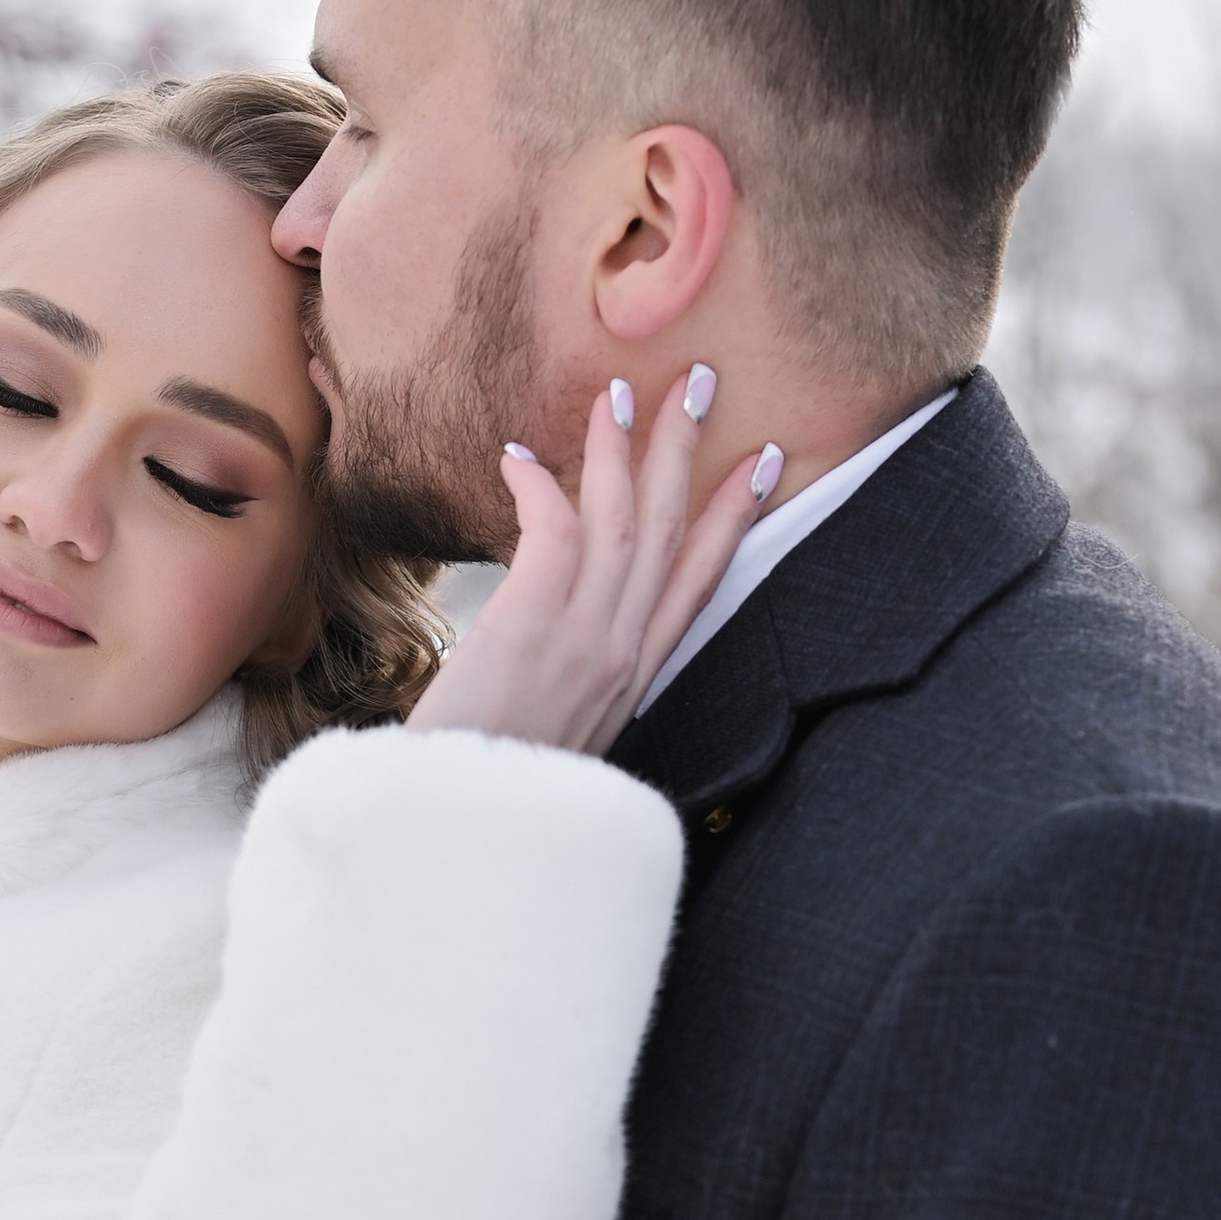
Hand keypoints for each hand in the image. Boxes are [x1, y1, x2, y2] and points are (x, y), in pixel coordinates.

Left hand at [405, 367, 777, 754]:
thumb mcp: (554, 740)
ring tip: (620, 394)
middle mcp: (622, 656)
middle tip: (700, 383)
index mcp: (634, 681)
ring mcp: (584, 640)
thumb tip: (551, 651)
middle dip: (688, 453)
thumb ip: (572, 689)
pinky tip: (517, 456)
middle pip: (671, 533)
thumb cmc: (489, 787)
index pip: (697, 584)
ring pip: (622, 521)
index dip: (733, 519)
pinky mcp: (533, 627)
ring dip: (623, 449)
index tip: (760, 464)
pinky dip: (539, 486)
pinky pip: (551, 530)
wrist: (460, 835)